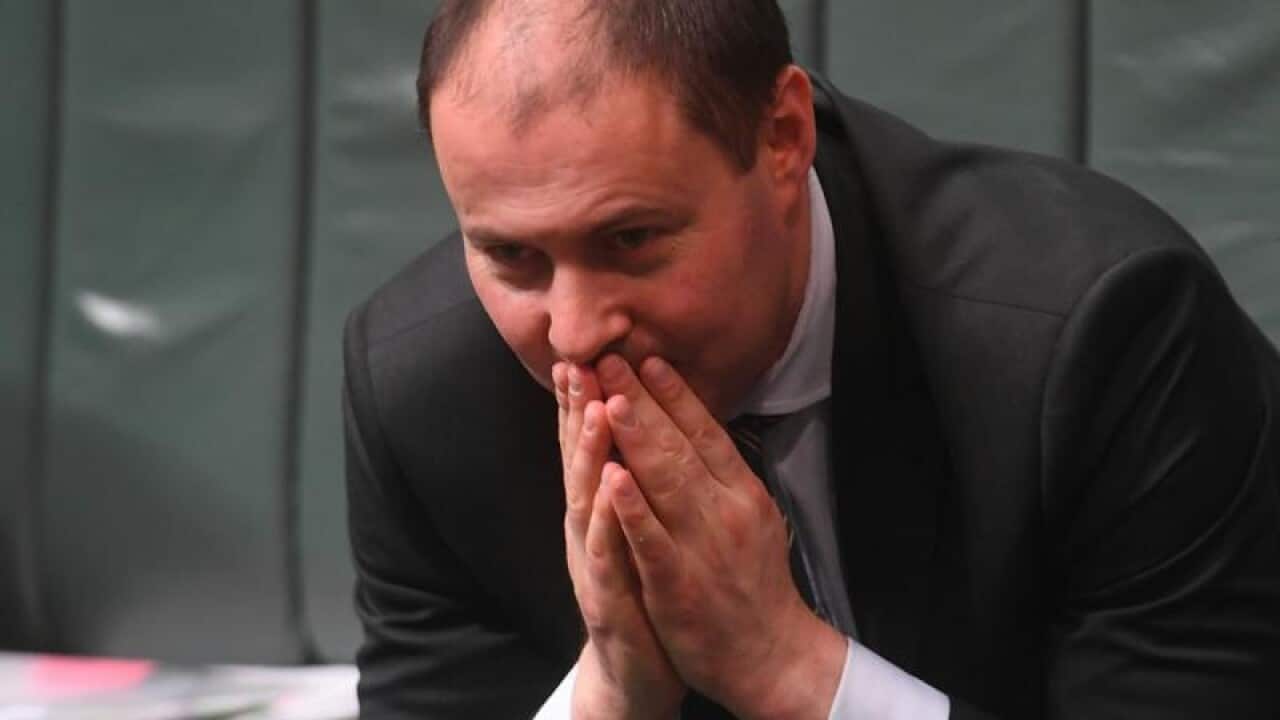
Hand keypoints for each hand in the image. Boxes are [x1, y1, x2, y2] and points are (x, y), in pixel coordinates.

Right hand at [554, 362, 685, 718]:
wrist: (633, 672)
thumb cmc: (638, 594)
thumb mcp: (632, 532)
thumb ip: (627, 485)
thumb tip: (629, 434)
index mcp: (599, 510)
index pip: (590, 445)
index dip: (584, 400)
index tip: (585, 354)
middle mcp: (588, 528)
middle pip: (581, 460)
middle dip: (579, 409)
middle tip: (579, 361)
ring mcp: (593, 561)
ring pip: (588, 498)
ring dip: (590, 452)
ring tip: (596, 408)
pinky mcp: (606, 597)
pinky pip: (608, 553)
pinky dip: (608, 519)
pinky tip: (611, 489)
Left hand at [595, 355, 847, 719]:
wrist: (769, 652)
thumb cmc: (753, 581)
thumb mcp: (751, 514)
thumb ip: (722, 473)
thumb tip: (694, 425)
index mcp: (741, 490)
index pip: (704, 431)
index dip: (673, 393)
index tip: (646, 357)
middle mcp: (725, 509)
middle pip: (679, 445)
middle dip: (641, 399)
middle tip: (611, 358)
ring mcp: (702, 545)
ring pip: (665, 482)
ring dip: (635, 437)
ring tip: (609, 397)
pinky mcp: (678, 582)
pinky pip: (651, 539)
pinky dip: (632, 507)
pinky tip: (612, 477)